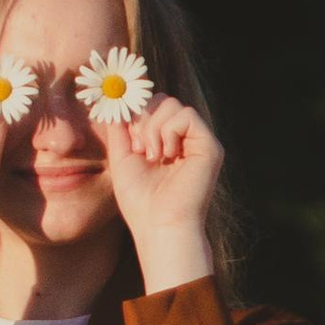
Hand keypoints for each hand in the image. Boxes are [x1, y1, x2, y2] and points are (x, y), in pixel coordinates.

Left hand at [105, 97, 221, 291]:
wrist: (159, 225)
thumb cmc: (139, 200)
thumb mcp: (121, 157)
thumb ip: (120, 128)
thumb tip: (115, 101)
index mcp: (165, 142)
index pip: (152, 106)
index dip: (137, 112)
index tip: (128, 134)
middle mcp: (184, 140)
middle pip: (162, 99)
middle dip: (143, 119)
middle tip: (140, 149)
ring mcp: (198, 142)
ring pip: (173, 104)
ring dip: (154, 127)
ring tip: (153, 156)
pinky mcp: (210, 146)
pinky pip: (187, 114)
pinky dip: (170, 131)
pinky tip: (167, 155)